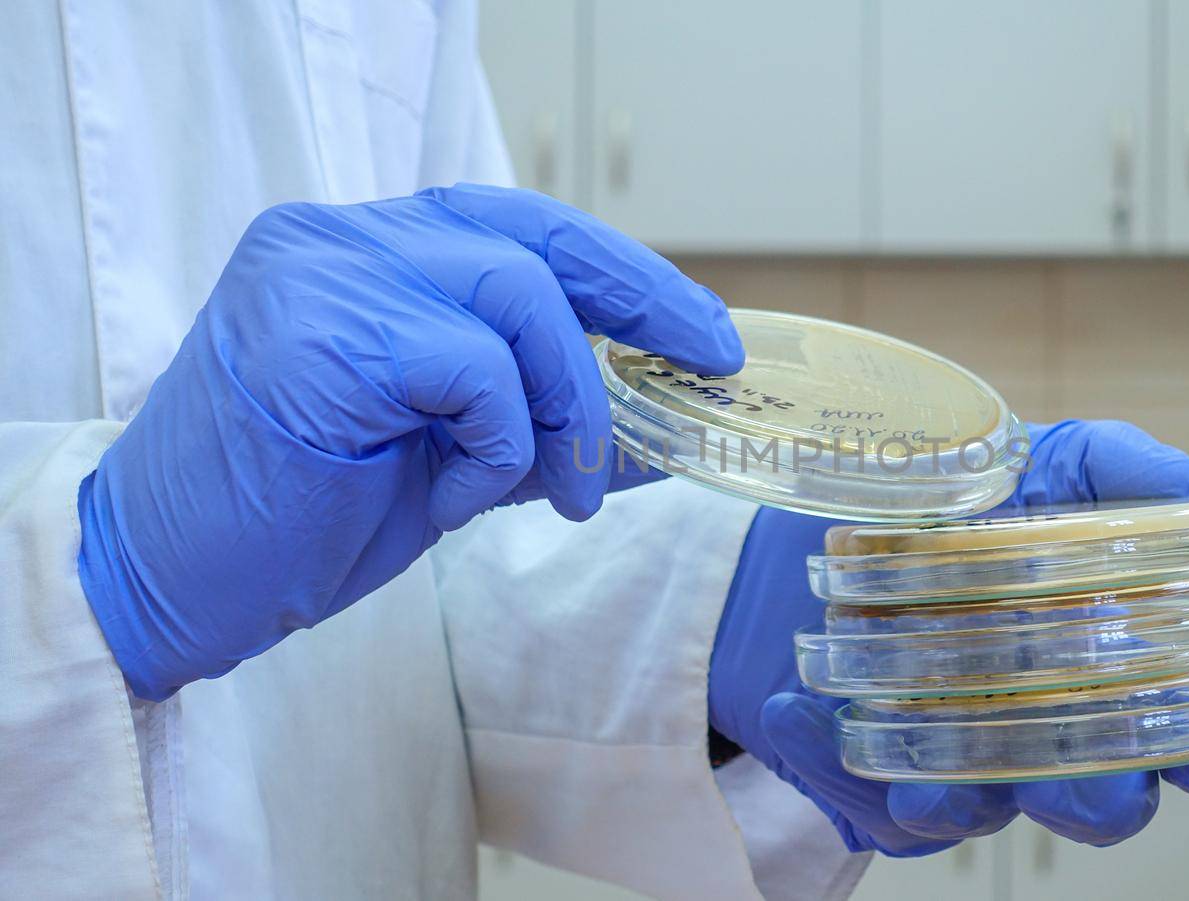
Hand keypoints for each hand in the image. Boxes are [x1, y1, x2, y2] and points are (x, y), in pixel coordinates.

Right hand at [78, 183, 742, 700]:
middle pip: (532, 239)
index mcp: (366, 251)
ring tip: (561, 488)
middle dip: (640, 304)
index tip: (698, 327)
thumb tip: (664, 418)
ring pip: (517, 299)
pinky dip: (500, 443)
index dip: (622, 271)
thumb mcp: (456, 455)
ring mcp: (322, 278)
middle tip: (699, 373)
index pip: (518, 227)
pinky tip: (462, 494)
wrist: (174, 582)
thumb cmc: (306, 516)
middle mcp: (339, 240)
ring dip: (567, 406)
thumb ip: (545, 420)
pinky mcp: (319, 341)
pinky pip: (474, 370)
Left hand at [709, 420, 1188, 855]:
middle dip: (1091, 805)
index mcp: (1105, 660)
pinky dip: (825, 756)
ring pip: (975, 812)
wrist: (844, 507)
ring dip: (954, 801)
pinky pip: (856, 793)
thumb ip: (1121, 465)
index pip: (1175, 730)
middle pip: (1094, 800)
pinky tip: (792, 714)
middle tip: (1076, 795)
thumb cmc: (979, 490)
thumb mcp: (1050, 457)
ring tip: (922, 788)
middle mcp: (1043, 720)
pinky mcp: (875, 769)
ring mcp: (960, 753)